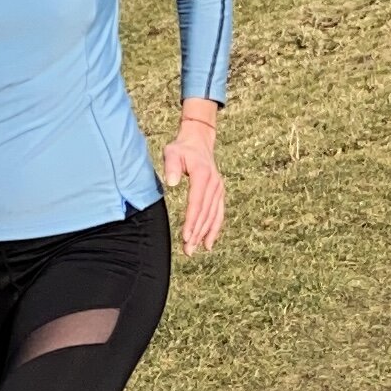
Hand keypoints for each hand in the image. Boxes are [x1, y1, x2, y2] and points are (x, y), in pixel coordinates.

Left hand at [162, 117, 225, 256]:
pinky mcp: (219, 192)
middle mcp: (214, 183)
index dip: (192, 221)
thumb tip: (171, 183)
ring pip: (213, 216)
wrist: (198, 140)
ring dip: (205, 234)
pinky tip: (208, 244)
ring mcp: (219, 188)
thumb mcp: (172, 152)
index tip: (185, 236)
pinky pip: (218, 213)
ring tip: (195, 249)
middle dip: (197, 233)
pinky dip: (214, 229)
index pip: (197, 203)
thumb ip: (171, 166)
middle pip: (205, 213)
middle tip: (188, 250)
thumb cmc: (182, 148)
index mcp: (203, 175)